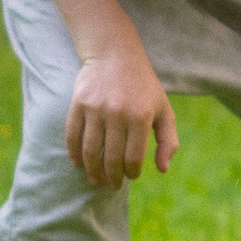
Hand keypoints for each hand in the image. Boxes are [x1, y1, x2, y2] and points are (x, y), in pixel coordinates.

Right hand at [67, 50, 178, 188]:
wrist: (115, 55)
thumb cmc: (144, 87)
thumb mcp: (164, 109)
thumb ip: (168, 140)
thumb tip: (163, 170)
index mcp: (141, 117)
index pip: (134, 158)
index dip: (132, 173)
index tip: (131, 176)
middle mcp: (118, 113)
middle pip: (111, 158)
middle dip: (111, 178)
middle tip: (111, 186)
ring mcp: (95, 108)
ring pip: (90, 151)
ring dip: (92, 170)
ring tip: (95, 180)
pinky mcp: (78, 103)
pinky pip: (72, 135)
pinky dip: (74, 154)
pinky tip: (78, 164)